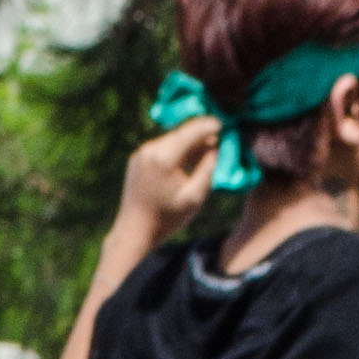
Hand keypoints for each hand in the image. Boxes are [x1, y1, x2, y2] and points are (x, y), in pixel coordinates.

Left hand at [117, 118, 220, 247]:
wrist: (133, 233)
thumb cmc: (167, 219)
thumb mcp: (195, 196)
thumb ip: (209, 167)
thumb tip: (217, 144)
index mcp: (164, 157)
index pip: (193, 130)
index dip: (211, 125)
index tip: (225, 125)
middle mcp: (150, 149)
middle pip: (182, 132)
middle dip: (201, 135)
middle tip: (218, 141)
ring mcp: (141, 152)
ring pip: (172, 139)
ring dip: (189, 143)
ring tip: (204, 153)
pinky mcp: (136, 158)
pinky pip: (162, 147)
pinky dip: (176, 150)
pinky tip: (185, 162)